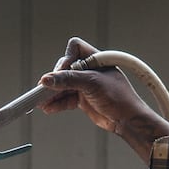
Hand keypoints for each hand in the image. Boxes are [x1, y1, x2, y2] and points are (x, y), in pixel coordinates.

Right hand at [38, 37, 168, 157]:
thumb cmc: (118, 97)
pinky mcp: (82, 99)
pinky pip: (65, 99)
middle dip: (55, 79)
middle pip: (65, 68)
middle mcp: (89, 70)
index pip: (74, 48)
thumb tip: (46, 80)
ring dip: (52, 94)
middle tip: (44, 90)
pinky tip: (49, 109)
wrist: (127, 120)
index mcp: (96, 59)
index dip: (66, 59)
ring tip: (41, 102)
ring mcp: (85, 85)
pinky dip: (57, 103)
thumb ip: (68, 80)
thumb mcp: (92, 84)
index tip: (61, 73)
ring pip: (63, 85)